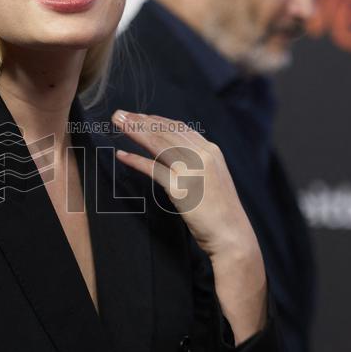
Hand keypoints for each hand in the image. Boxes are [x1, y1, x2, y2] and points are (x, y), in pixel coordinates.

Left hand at [112, 111, 266, 340]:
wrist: (233, 237)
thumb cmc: (221, 212)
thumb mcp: (211, 180)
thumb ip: (195, 164)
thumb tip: (169, 157)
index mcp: (212, 152)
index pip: (180, 127)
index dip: (157, 119)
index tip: (139, 115)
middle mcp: (204, 155)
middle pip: (166, 131)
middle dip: (141, 120)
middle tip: (120, 114)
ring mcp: (193, 170)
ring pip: (159, 143)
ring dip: (135, 131)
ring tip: (117, 124)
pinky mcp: (182, 188)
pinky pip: (154, 169)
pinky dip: (136, 161)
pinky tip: (122, 155)